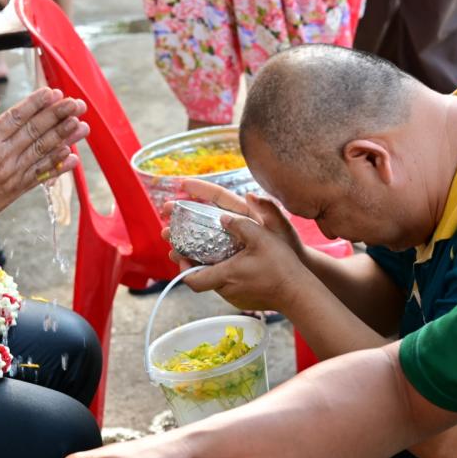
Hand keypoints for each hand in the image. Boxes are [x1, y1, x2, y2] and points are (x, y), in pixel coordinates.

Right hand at [0, 88, 89, 223]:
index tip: (54, 92)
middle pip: (35, 131)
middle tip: (77, 104)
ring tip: (81, 126)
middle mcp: (4, 155)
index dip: (37, 104)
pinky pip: (40, 175)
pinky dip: (56, 165)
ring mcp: (12, 173)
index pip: (18, 117)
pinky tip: (71, 157)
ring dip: (64, 137)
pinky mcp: (16, 189)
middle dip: (58, 116)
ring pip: (42, 151)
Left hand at [162, 195, 309, 312]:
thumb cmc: (281, 266)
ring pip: (214, 284)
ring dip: (209, 270)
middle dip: (193, 265)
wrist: (299, 293)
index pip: (192, 280)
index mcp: (225, 275)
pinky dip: (223, 276)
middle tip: (187, 250)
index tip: (180, 254)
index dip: (183, 268)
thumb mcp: (262, 238)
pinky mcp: (245, 301)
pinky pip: (227, 288)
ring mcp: (235, 298)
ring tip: (209, 254)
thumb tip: (223, 216)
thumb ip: (241, 225)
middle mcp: (226, 291)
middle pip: (201, 281)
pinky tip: (231, 264)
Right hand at [171, 178, 303, 251]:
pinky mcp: (226, 259)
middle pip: (203, 215)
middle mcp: (233, 226)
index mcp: (244, 213)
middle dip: (182, 212)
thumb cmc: (288, 248)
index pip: (219, 197)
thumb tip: (251, 194)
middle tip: (164, 212)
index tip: (182, 183)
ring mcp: (228, 243)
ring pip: (200, 236)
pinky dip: (190, 255)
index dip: (201, 189)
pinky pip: (204, 254)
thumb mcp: (281, 227)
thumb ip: (270, 210)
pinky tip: (179, 258)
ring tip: (166, 237)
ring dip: (181, 235)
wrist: (292, 273)